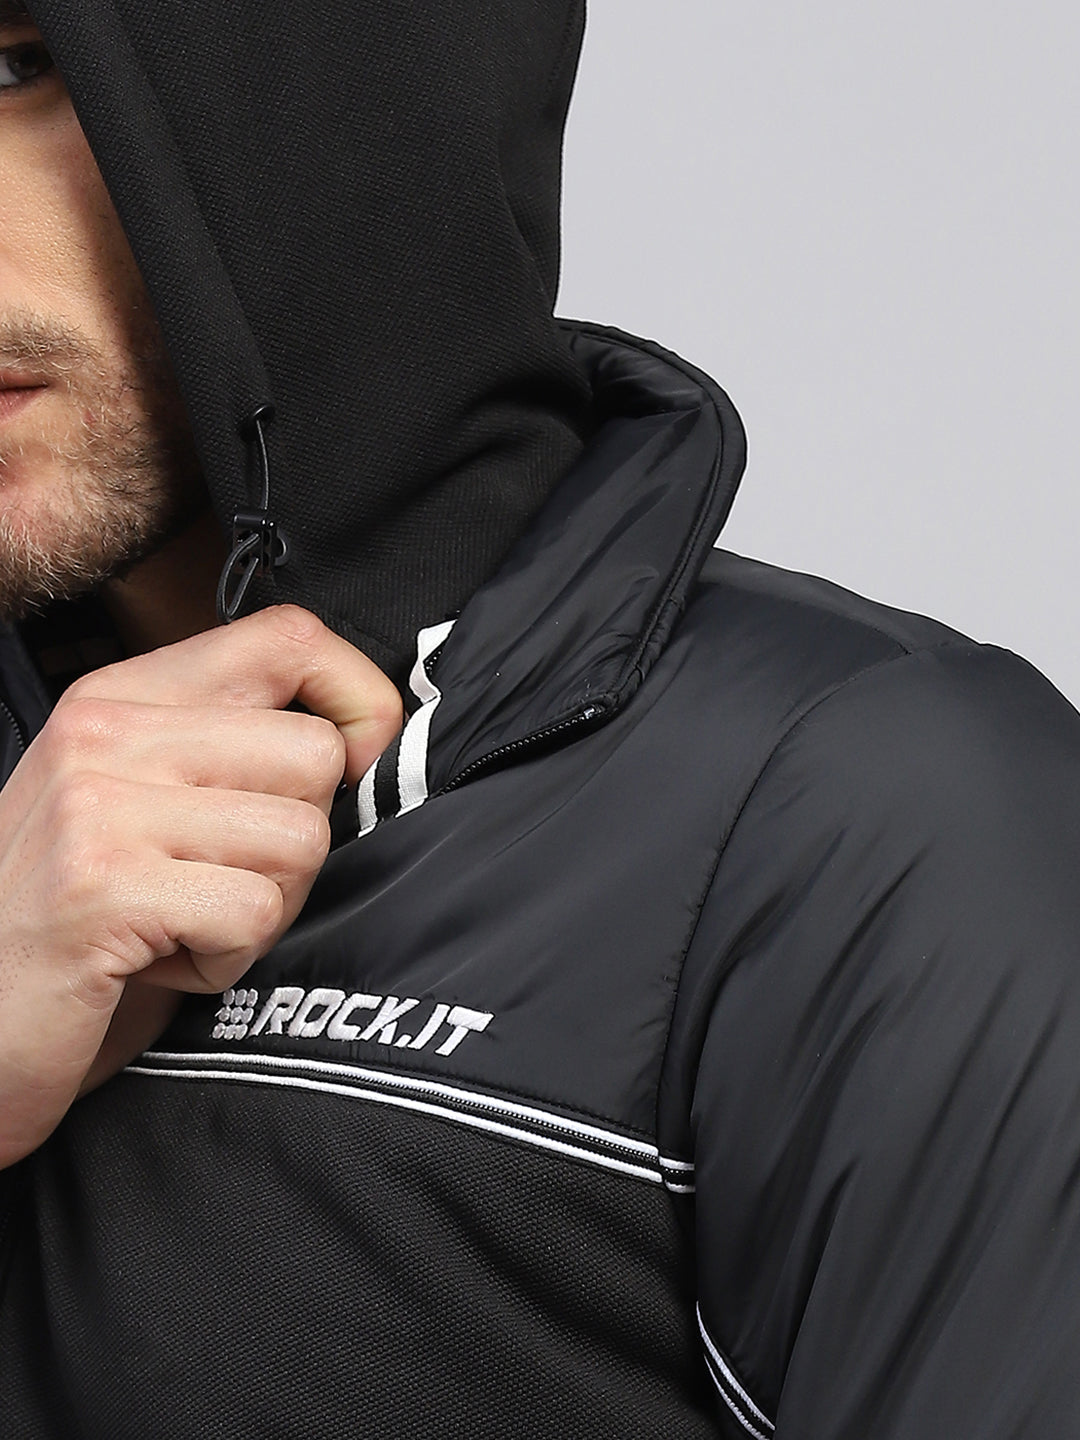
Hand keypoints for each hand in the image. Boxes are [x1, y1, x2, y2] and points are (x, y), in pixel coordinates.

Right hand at [0, 606, 401, 1167]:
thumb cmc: (75, 918)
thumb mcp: (144, 804)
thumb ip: (228, 753)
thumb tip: (365, 739)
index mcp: (124, 697)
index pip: (290, 638)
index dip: (358, 699)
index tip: (357, 764)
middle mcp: (107, 733)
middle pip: (315, 754)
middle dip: (298, 841)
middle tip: (224, 884)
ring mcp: (100, 805)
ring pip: (300, 838)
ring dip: (264, 908)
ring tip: (184, 922)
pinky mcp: (105, 887)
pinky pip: (254, 913)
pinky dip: (226, 961)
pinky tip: (159, 962)